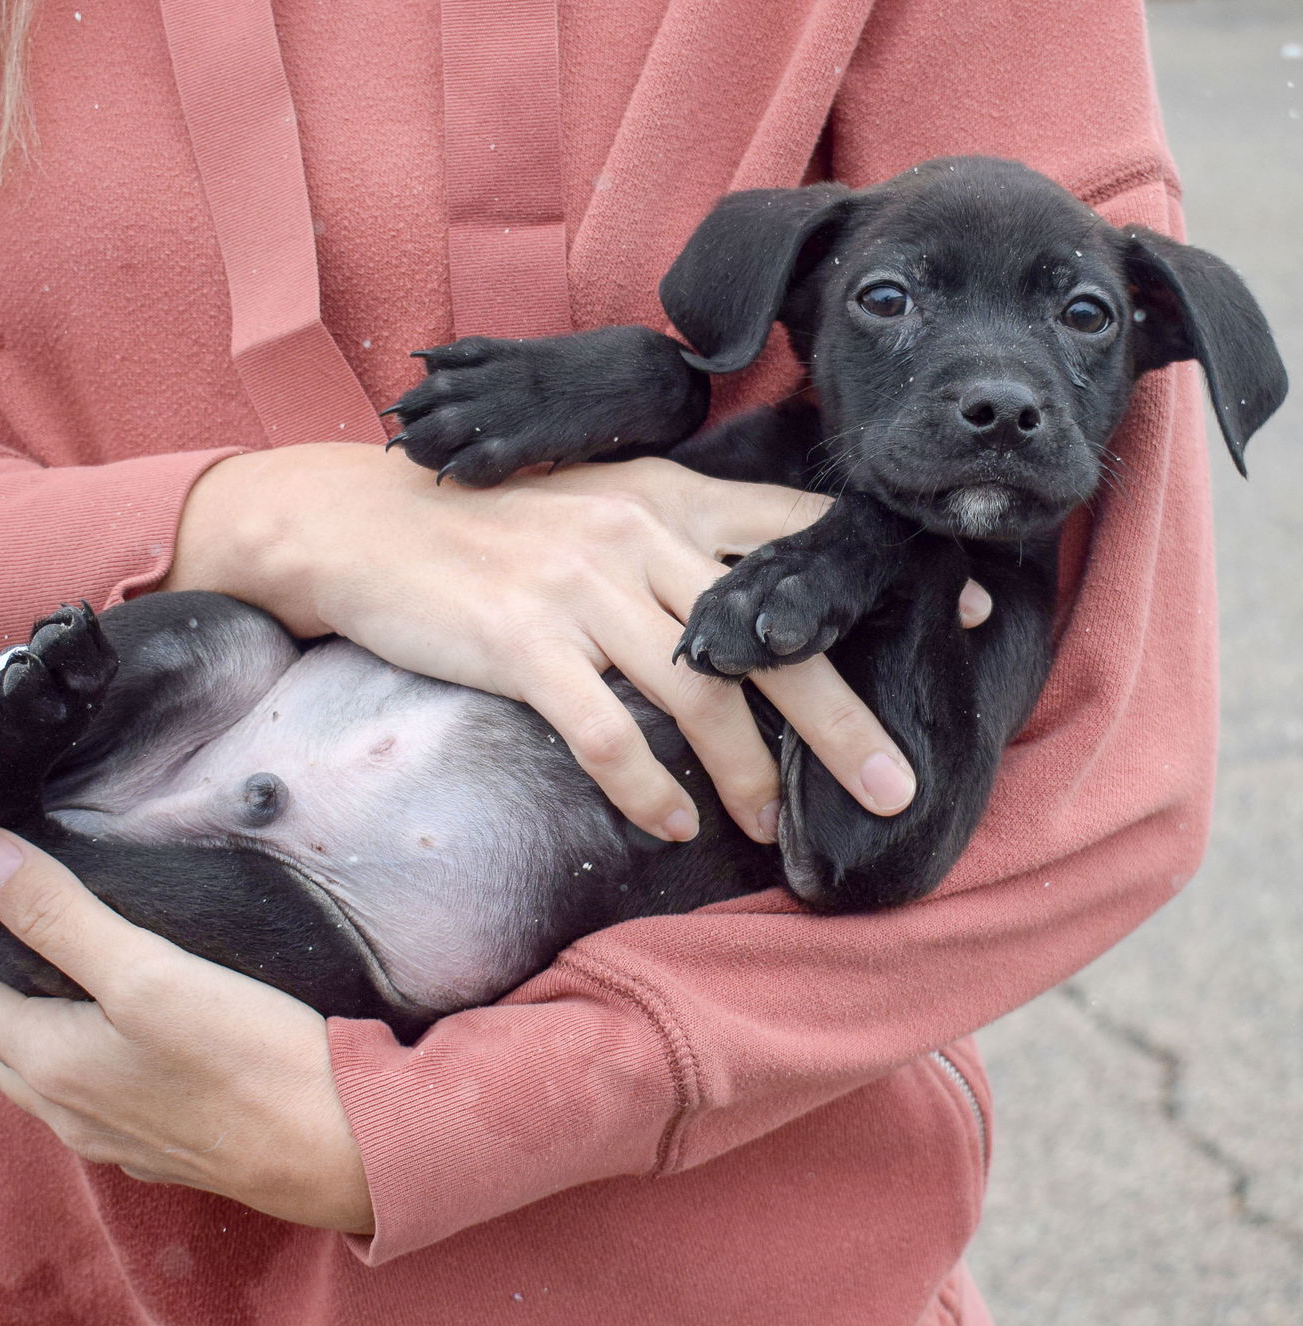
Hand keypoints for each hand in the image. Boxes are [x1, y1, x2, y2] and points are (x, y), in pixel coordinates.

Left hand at [0, 828, 372, 1234]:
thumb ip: (58, 915)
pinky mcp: (179, 1151)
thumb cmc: (250, 1059)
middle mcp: (79, 1113)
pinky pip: (104, 1107)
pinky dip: (86, 1070)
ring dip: (32, 1041)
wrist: (349, 1149)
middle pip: (6, 1052)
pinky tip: (123, 1055)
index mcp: (56, 1067)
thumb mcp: (147, 972)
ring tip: (45, 997)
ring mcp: (129, 1141)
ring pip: (53, 1086)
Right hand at [166, 444, 990, 843]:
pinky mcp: (521, 640)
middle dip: (841, 721)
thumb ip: (673, 542)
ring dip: (747, 775)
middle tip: (892, 788)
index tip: (964, 619)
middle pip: (767, 639)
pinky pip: (605, 732)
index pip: (795, 533)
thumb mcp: (593, 506)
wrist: (360, 525)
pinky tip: (672, 824)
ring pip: (698, 695)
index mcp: (666, 498)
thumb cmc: (485, 527)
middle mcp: (636, 537)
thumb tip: (747, 608)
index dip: (876, 578)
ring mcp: (578, 588)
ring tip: (773, 827)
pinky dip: (647, 787)